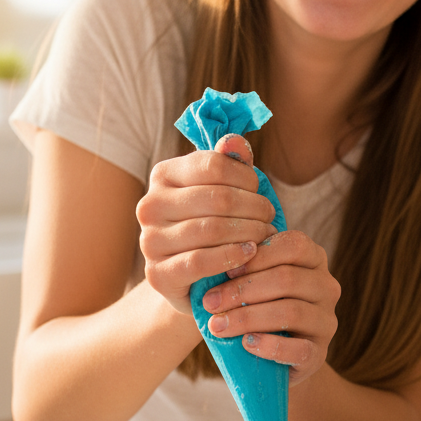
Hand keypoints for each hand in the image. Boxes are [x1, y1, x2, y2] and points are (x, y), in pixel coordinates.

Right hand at [137, 135, 277, 314]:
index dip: (245, 177)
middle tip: (270, 216)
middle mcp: (149, 205)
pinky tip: (250, 253)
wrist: (196, 278)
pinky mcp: (156, 274)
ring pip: (211, 229)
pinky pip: (199, 261)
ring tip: (265, 234)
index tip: (259, 190)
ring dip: (249, 232)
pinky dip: (231, 256)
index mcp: (163, 175)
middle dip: (253, 207)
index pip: (212, 165)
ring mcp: (149, 241)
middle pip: (217, 198)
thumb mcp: (224, 190)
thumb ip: (231, 164)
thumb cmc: (214, 225)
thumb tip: (235, 142)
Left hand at [201, 229, 340, 384]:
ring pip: (291, 312)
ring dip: (248, 318)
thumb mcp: (255, 282)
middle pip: (288, 278)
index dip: (259, 255)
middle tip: (210, 302)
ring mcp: (326, 322)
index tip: (225, 269)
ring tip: (218, 326)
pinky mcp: (320, 355)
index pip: (294, 245)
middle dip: (243, 290)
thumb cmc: (258, 308)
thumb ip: (246, 268)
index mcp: (314, 260)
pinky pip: (299, 349)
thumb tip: (216, 262)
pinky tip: (246, 343)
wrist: (272, 359)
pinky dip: (269, 346)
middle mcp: (326, 287)